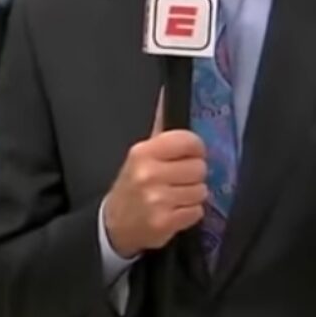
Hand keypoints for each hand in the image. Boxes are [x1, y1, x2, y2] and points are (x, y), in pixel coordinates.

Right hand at [103, 91, 207, 257]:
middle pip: (199, 168)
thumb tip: (167, 92)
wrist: (114, 224)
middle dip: (192, 175)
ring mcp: (157, 200)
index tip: (188, 156)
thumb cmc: (132, 185)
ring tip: (174, 196)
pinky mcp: (165, 222)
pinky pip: (197, 212)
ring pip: (201, 191)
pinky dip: (189, 213)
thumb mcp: (140, 154)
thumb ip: (159, 126)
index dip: (195, 149)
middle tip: (177, 180)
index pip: (189, 141)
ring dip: (192, 196)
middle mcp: (149, 174)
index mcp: (143, 152)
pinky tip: (173, 211)